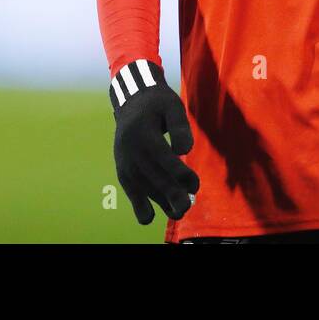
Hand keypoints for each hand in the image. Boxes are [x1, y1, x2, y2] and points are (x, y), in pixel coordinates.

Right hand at [110, 58, 199, 224]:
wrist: (132, 102)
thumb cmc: (158, 104)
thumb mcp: (172, 105)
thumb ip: (179, 125)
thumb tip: (184, 150)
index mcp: (142, 132)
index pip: (162, 157)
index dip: (179, 173)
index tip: (195, 184)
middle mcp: (130, 150)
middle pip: (152, 176)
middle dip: (171, 194)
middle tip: (187, 207)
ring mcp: (125, 162)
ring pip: (143, 187)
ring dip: (160, 202)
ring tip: (179, 212)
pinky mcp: (123, 171)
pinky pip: (130, 190)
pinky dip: (138, 204)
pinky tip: (149, 217)